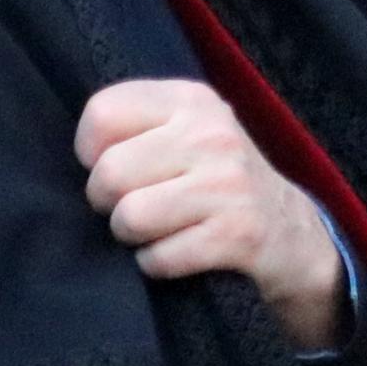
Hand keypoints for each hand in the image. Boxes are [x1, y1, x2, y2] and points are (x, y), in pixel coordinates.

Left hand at [76, 79, 346, 351]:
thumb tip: (75, 159)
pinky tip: (181, 252)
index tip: (117, 168)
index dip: (91, 153)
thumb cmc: (216, 182)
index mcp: (190, 100)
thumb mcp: (185, 132)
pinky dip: (158, 265)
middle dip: (109, 203)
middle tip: (137, 207)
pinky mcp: (239, 234)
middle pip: (109, 173)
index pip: (101, 114)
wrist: (291, 233)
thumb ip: (133, 127)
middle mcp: (212, 133)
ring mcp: (229, 183)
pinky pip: (158, 258)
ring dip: (133, 237)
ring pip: (130, 217)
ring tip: (159, 230)